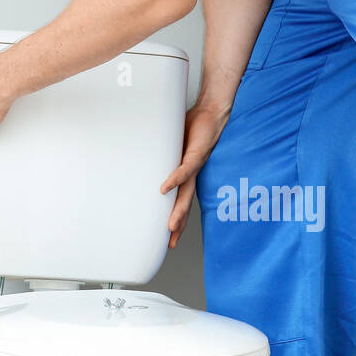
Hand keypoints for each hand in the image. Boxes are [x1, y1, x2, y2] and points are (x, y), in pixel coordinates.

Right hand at [160, 103, 231, 248]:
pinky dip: (174, 180)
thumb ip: (162, 153)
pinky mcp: (196, 155)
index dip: (176, 220)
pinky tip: (165, 189)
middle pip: (184, 205)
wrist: (211, 112)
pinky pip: (184, 171)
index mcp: (187, 175)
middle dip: (177, 225)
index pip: (180, 202)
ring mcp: (194, 167)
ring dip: (178, 211)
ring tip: (170, 226)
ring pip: (185, 194)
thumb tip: (143, 156)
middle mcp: (192, 175)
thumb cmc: (192, 126)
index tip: (168, 237)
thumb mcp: (172, 145)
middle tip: (170, 243)